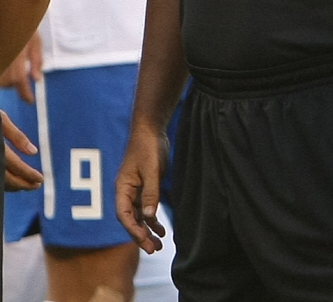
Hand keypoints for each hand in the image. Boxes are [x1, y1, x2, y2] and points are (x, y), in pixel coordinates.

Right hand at [0, 34, 42, 103]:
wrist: (13, 16)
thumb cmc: (26, 29)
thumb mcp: (36, 43)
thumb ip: (37, 61)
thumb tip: (38, 79)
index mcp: (18, 54)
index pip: (20, 79)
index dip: (24, 93)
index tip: (30, 100)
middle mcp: (6, 57)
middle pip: (8, 82)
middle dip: (17, 87)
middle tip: (25, 86)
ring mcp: (2, 58)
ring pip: (2, 81)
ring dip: (8, 83)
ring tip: (17, 76)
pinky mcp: (1, 57)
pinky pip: (0, 74)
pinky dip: (4, 76)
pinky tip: (10, 70)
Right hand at [3, 110, 41, 190]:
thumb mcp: (0, 119)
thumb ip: (16, 136)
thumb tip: (34, 152)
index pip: (15, 165)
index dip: (28, 174)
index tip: (41, 179)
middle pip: (5, 178)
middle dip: (22, 184)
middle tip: (37, 185)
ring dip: (11, 186)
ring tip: (26, 185)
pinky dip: (2, 182)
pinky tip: (9, 181)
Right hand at [115, 121, 169, 252]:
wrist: (151, 131)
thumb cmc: (148, 148)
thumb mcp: (152, 170)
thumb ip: (150, 193)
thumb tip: (149, 216)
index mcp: (122, 189)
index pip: (124, 215)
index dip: (133, 230)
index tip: (144, 240)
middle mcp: (125, 193)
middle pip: (131, 220)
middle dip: (140, 236)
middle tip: (153, 250)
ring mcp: (135, 191)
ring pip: (139, 217)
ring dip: (147, 230)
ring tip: (158, 245)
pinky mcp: (144, 188)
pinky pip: (146, 209)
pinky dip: (152, 220)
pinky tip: (160, 230)